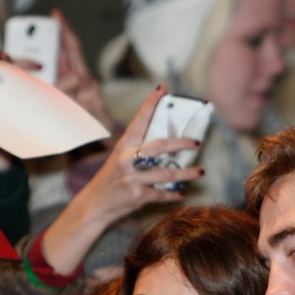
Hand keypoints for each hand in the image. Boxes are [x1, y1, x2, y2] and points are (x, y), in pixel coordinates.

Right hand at [41, 86, 202, 273]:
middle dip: (181, 143)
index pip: (138, 121)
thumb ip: (138, 151)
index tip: (162, 89)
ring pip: (167, 174)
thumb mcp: (120, 160)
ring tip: (201, 171)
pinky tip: (182, 193)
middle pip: (160, 146)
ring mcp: (131, 178)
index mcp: (123, 146)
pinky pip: (162, 194)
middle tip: (197, 142)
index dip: (150, 104)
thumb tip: (168, 144)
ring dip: (187, 173)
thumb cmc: (111, 180)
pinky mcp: (137, 195)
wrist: (94, 205)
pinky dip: (174, 194)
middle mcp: (126, 159)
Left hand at [52, 9, 116, 132]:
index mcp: (77, 77)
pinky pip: (76, 97)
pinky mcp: (96, 101)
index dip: (64, 31)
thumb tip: (30, 78)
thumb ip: (52, 88)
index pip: (71, 49)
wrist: (103, 140)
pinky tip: (65, 109)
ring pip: (72, 78)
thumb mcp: (62, 102)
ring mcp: (92, 89)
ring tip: (52, 97)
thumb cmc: (79, 123)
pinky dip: (67, 102)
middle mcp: (87, 79)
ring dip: (58, 88)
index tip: (56, 14)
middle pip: (74, 51)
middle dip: (64, 35)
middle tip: (56, 18)